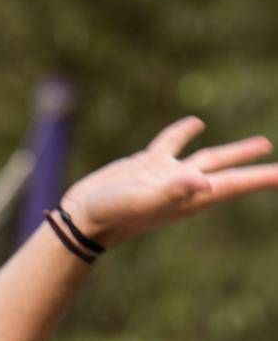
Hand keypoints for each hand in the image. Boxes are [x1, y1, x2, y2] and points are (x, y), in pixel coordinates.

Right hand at [61, 118, 277, 246]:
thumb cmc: (110, 213)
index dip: (260, 179)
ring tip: (262, 145)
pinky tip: (197, 123)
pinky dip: (185, 133)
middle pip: (230, 173)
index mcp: (188, 196)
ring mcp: (166, 176)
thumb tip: (203, 181)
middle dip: (257, 169)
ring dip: (234, 153)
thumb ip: (170, 191)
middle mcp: (183, 187)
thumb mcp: (139, 200)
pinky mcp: (147, 165)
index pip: (233, 185)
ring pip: (209, 158)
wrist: (82, 217)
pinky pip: (173, 145)